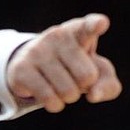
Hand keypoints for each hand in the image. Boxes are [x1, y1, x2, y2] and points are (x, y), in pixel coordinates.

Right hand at [6, 13, 121, 113]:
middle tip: (72, 78)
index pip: (89, 26)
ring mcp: (37, 50)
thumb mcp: (96, 74)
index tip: (101, 24)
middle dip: (83, 87)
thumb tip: (93, 95)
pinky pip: (49, 98)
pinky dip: (54, 105)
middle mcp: (58, 35)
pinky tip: (50, 96)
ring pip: (68, 91)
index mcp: (79, 31)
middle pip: (87, 77)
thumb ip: (108, 86)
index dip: (95, 25)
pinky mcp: (22, 68)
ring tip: (60, 86)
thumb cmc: (73, 69)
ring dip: (68, 97)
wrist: (32, 68)